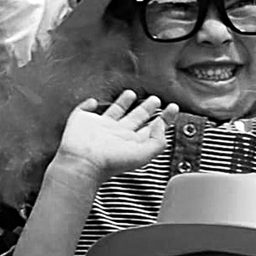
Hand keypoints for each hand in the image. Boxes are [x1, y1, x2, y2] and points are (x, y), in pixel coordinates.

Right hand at [56, 90, 176, 183]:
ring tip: (131, 93)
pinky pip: (85, 110)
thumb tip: (161, 124)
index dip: (163, 118)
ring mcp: (99, 127)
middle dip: (146, 109)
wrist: (83, 162)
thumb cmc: (111, 161)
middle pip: (135, 118)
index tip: (173, 107)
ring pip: (114, 112)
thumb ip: (157, 140)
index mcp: (131, 141)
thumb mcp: (143, 154)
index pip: (151, 128)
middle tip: (155, 99)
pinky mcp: (82, 120)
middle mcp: (117, 133)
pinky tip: (93, 101)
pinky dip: (88, 104)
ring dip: (122, 103)